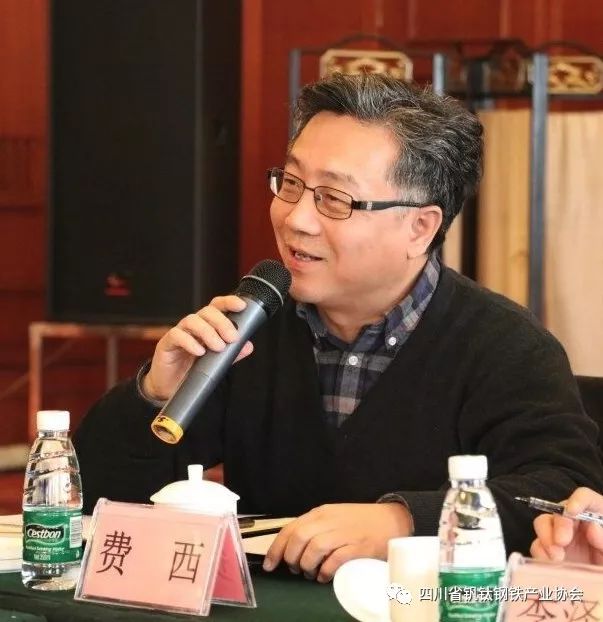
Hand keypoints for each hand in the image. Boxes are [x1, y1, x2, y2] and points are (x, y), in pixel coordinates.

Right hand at [143, 295, 253, 400]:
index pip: (217, 307)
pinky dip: (190, 342)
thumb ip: (232, 353)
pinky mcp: (166, 343)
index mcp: (207, 325)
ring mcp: (179, 332)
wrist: (171, 386)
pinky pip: (177, 335)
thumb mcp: (216, 361)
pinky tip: (200, 351)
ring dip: (208, 332)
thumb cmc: (193, 368)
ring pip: (192, 320)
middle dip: (222, 322)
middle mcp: (193, 325)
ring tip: (218, 347)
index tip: (241, 306)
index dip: (228, 302)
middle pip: (207, 312)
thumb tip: (248, 346)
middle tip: (232, 337)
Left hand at [263, 503, 412, 582]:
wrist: (393, 519)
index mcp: (321, 513)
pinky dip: (325, 571)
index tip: (270, 564)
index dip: (276, 548)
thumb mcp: (334, 517)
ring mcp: (344, 532)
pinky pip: (334, 560)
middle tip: (296, 569)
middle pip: (299, 538)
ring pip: (313, 548)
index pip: (291, 528)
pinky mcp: (358, 546)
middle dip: (291, 558)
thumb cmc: (361, 521)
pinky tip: (325, 576)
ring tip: (312, 573)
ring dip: (307, 566)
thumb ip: (316, 528)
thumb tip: (293, 548)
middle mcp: (329, 520)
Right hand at [530, 487, 602, 564]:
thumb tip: (593, 527)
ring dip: (546, 537)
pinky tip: (552, 564)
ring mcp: (562, 540)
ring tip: (557, 557)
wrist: (601, 597)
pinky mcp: (551, 555)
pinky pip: (537, 547)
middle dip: (559, 523)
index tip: (573, 511)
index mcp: (599, 519)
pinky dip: (541, 554)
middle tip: (563, 541)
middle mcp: (578, 526)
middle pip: (560, 510)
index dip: (579, 500)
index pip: (587, 498)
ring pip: (543, 524)